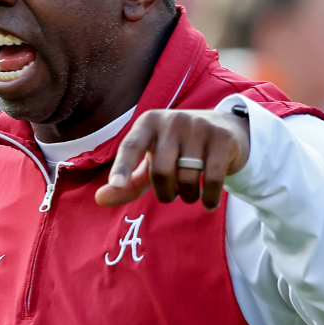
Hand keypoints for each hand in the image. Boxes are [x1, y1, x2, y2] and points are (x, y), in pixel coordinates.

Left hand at [95, 109, 249, 210]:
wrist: (224, 129)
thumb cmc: (177, 150)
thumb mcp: (150, 163)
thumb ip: (127, 183)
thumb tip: (99, 199)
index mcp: (148, 123)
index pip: (131, 146)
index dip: (122, 167)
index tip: (116, 185)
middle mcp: (172, 120)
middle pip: (161, 171)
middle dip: (165, 194)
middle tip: (172, 195)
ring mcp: (199, 126)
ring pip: (187, 178)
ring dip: (188, 196)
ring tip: (190, 193)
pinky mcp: (222, 138)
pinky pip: (212, 179)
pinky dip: (208, 199)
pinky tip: (208, 203)